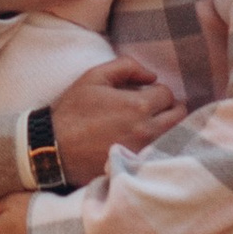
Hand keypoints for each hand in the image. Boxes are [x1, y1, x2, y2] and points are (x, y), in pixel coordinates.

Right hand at [52, 57, 175, 182]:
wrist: (54, 149)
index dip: (156, 91)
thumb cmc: (73, 111)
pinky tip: (144, 141)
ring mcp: (144, 151)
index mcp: (139, 106)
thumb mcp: (94, 77)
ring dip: (167, 127)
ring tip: (150, 124)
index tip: (144, 94)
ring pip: (173, 135)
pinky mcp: (137, 167)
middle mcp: (147, 130)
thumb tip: (152, 75)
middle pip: (178, 116)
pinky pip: (160, 153)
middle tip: (153, 108)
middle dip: (169, 108)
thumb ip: (127, 67)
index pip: (168, 95)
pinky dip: (159, 145)